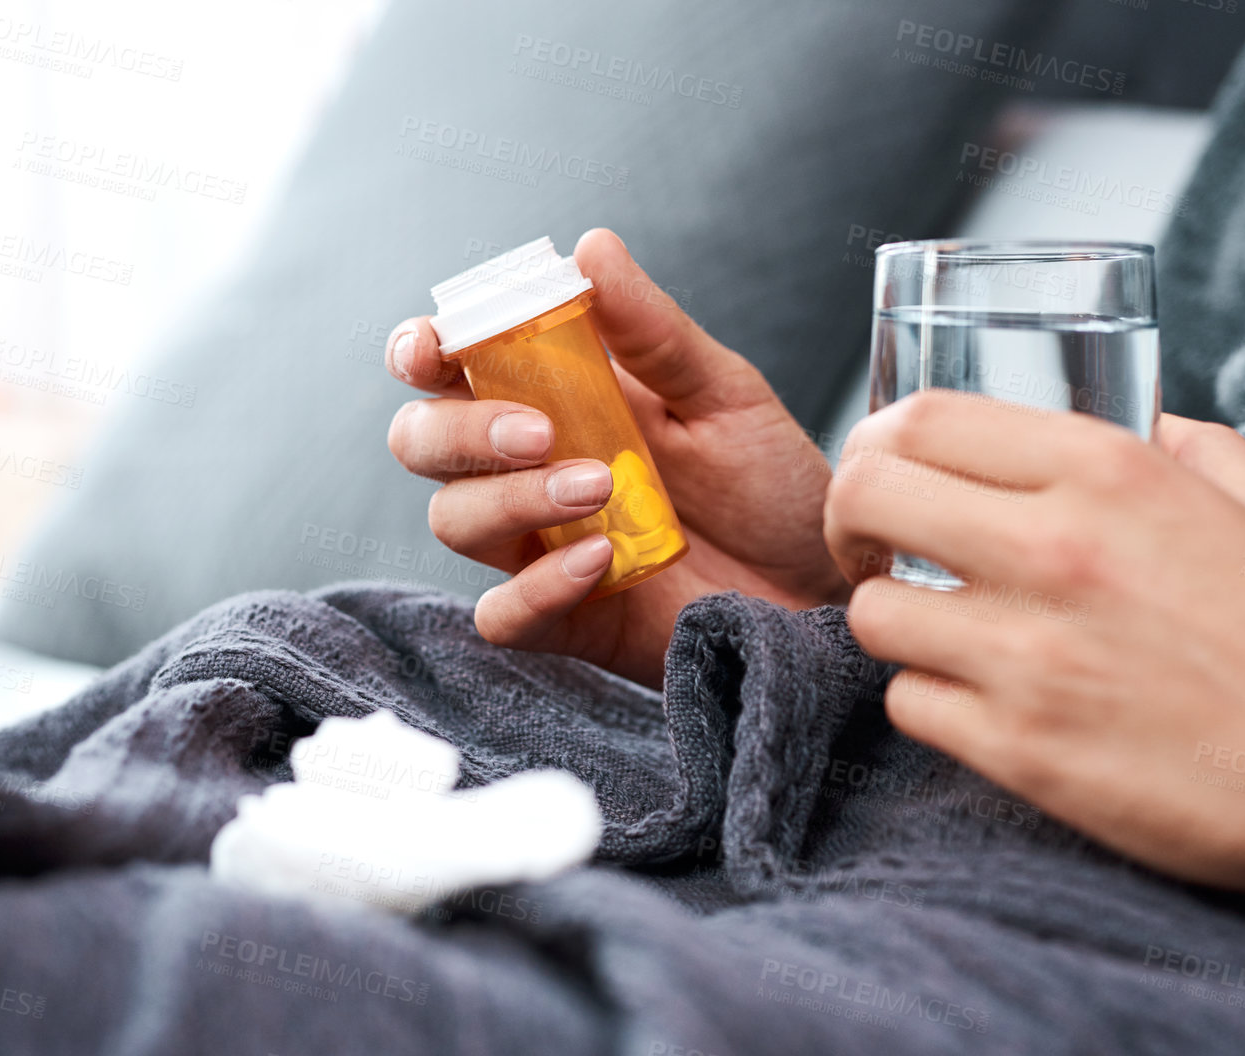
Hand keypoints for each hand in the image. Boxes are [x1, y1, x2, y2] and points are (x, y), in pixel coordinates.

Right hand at [384, 228, 847, 687]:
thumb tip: (591, 247)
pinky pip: (502, 613)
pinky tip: (600, 563)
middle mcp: (527, 468)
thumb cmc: (770, 484)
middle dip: (460, 431)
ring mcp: (538, 544)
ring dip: (511, 499)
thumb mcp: (722, 393)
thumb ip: (649, 330)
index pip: (449, 366)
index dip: (419, 351)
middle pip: (422, 442)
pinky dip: (536, 588)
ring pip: (453, 519)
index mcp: (551, 396)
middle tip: (541, 432)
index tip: (433, 348)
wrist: (826, 582)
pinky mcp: (564, 618)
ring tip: (597, 488)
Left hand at [824, 391, 1244, 906]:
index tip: (885, 476)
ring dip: (892, 621)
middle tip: (876, 552)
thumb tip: (1141, 420)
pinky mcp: (1021, 748)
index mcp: (1108, 471)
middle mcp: (1055, 549)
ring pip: (872, 614)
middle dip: (849, 523)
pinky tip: (974, 701)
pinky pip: (908, 705)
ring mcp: (1030, 654)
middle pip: (865, 496)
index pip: (920, 419)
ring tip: (939, 634)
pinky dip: (928, 702)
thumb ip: (1185, 448)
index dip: (876, 444)